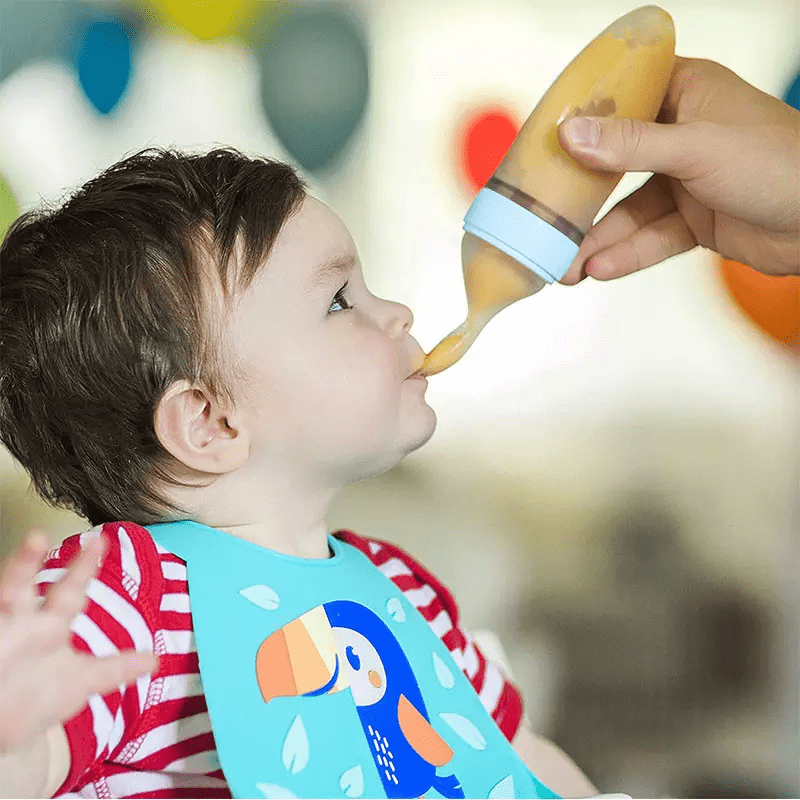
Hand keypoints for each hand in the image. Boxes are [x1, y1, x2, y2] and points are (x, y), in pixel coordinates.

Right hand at [0, 531, 157, 754]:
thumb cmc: (34, 700)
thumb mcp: (78, 684)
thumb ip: (114, 669)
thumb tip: (156, 659)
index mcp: (50, 629)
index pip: (70, 592)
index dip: (84, 567)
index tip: (101, 540)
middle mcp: (25, 624)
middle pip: (32, 587)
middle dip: (43, 564)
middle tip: (62, 539)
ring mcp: (3, 631)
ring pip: (8, 593)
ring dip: (17, 570)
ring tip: (32, 542)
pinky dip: (2, 598)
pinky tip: (3, 611)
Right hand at [557, 56, 799, 282]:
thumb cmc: (780, 161)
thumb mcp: (697, 147)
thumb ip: (631, 145)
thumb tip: (571, 135)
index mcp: (685, 94)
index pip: (622, 99)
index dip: (580, 120)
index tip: (541, 144)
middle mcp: (680, 135)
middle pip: (614, 164)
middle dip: (580, 199)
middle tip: (543, 219)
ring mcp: (686, 181)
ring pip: (629, 211)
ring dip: (598, 240)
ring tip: (567, 266)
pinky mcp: (694, 221)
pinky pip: (651, 238)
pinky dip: (627, 254)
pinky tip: (600, 270)